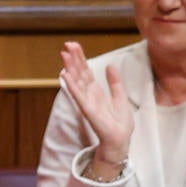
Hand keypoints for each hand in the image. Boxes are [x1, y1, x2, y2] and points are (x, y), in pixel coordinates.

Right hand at [59, 41, 133, 170]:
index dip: (80, 58)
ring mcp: (87, 102)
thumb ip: (115, 82)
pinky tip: (66, 76)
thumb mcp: (121, 97)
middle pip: (79, 73)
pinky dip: (72, 86)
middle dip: (73, 59)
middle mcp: (89, 95)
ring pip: (77, 82)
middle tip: (66, 45)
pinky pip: (79, 96)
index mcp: (96, 91)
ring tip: (64, 55)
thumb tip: (111, 65)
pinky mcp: (88, 111)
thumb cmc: (120, 123)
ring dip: (70, 68)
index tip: (73, 45)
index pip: (86, 71)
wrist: (120, 141)